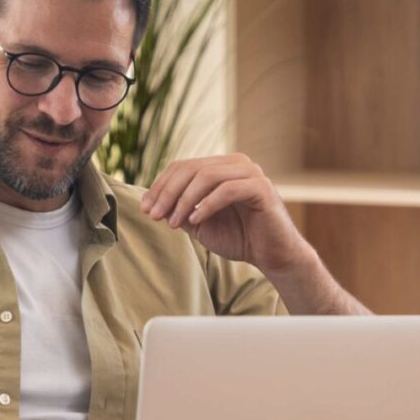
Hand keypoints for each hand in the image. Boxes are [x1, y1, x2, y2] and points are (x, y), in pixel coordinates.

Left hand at [139, 153, 311, 272]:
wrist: (273, 256)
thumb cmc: (240, 238)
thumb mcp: (200, 224)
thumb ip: (180, 210)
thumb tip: (152, 203)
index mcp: (221, 167)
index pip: (183, 166)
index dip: (160, 186)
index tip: (146, 208)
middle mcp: (236, 163)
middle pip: (191, 168)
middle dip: (167, 192)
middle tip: (154, 215)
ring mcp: (250, 173)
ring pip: (207, 176)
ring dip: (184, 200)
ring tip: (173, 222)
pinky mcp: (261, 188)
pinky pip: (227, 190)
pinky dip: (207, 204)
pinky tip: (196, 220)